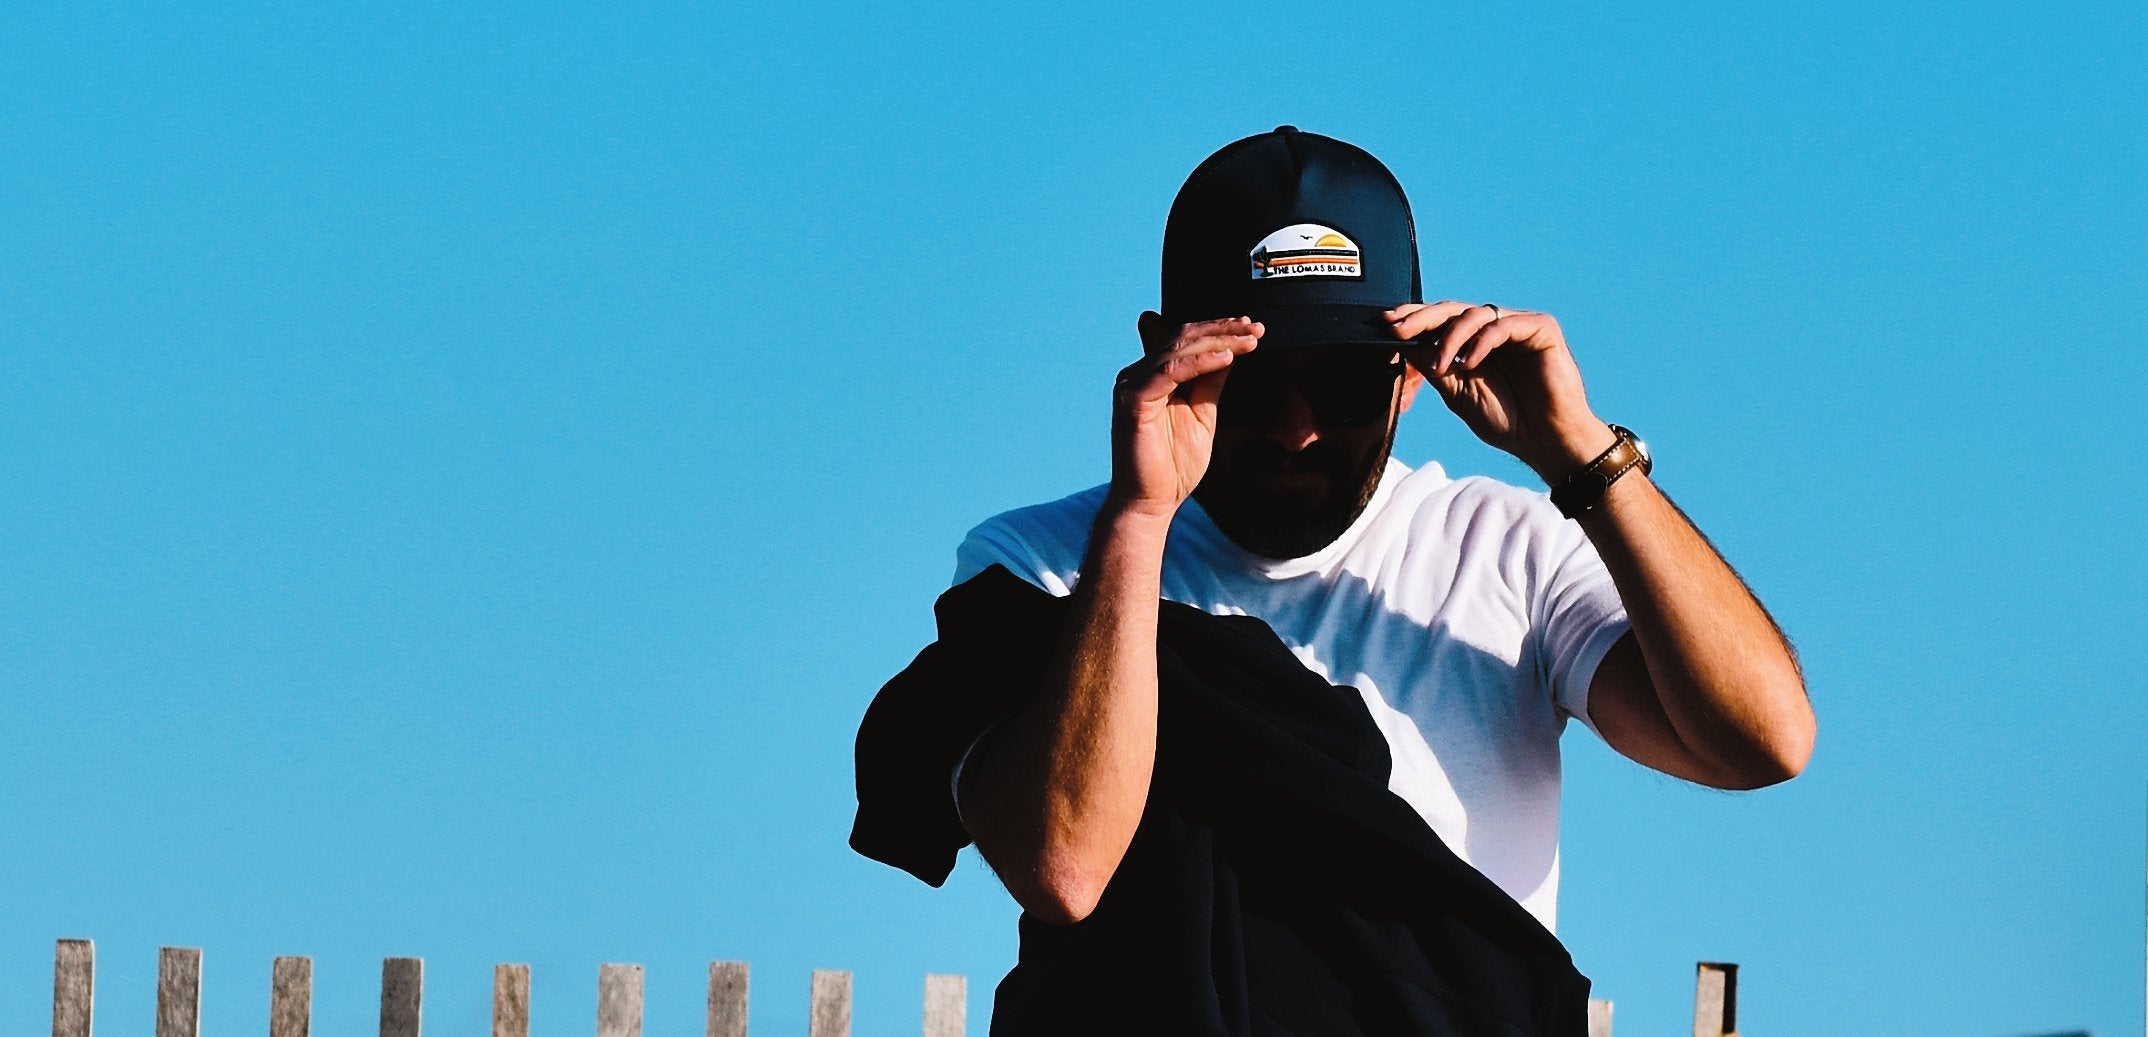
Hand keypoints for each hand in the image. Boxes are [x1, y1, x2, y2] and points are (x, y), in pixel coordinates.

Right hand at [1108, 316, 1261, 520]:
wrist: (1152, 504)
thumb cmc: (1173, 467)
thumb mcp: (1202, 415)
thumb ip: (1209, 384)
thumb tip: (1228, 353)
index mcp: (1151, 376)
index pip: (1185, 339)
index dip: (1218, 328)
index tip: (1251, 326)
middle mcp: (1137, 375)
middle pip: (1183, 337)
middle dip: (1223, 329)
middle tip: (1257, 327)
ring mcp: (1131, 386)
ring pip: (1179, 349)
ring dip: (1219, 341)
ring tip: (1250, 341)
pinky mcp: (1133, 401)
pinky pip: (1170, 372)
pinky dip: (1201, 362)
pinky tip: (1227, 358)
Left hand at [1388, 301, 1614, 480]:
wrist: (1545, 441)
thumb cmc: (1507, 420)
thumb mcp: (1458, 394)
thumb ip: (1435, 368)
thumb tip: (1403, 344)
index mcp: (1474, 343)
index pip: (1440, 322)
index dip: (1414, 320)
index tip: (1386, 326)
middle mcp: (1494, 329)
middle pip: (1453, 310)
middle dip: (1422, 319)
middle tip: (1398, 329)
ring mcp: (1518, 326)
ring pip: (1475, 314)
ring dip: (1451, 338)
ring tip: (1442, 365)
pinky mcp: (1541, 328)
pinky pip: (1503, 325)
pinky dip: (1481, 342)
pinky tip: (1469, 363)